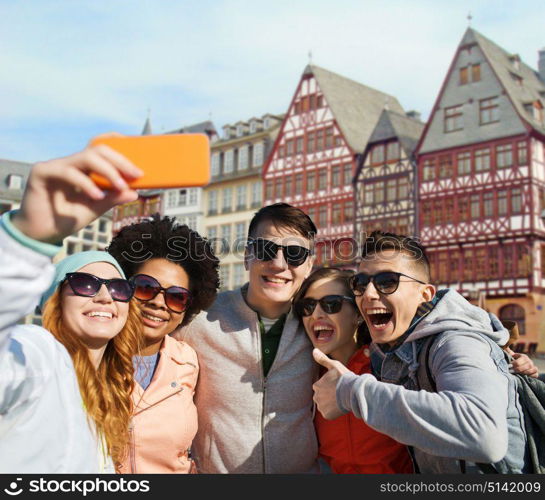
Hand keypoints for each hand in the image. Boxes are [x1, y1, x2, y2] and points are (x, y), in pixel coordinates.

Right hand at [12, 145, 141, 242]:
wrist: (40, 233)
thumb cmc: (66, 218)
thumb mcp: (96, 208)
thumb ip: (113, 198)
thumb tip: (135, 192)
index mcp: (83, 168)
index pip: (100, 147)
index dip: (118, 144)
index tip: (138, 153)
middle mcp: (70, 162)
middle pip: (98, 150)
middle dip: (120, 161)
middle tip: (137, 174)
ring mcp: (56, 165)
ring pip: (87, 157)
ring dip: (108, 171)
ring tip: (121, 186)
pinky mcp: (42, 172)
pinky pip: (68, 172)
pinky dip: (86, 183)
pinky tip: (97, 196)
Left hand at [312, 348, 349, 419]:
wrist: (354, 393)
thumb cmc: (344, 378)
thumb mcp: (334, 366)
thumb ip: (322, 359)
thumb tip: (313, 350)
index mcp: (316, 385)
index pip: (320, 387)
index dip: (329, 386)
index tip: (337, 385)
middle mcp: (316, 397)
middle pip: (321, 397)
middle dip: (328, 395)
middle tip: (339, 393)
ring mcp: (321, 407)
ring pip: (324, 405)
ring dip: (330, 404)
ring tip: (340, 399)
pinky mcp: (326, 415)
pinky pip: (328, 413)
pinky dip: (333, 412)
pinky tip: (340, 406)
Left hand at [506, 348, 538, 377]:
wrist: (518, 365)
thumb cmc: (513, 360)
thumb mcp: (510, 355)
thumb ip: (507, 350)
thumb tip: (504, 344)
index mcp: (524, 356)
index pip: (520, 360)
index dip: (514, 364)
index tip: (508, 366)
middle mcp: (529, 361)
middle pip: (527, 366)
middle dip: (518, 369)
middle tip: (511, 371)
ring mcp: (533, 367)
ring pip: (532, 370)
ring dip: (524, 373)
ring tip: (517, 374)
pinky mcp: (535, 372)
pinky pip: (536, 375)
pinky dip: (531, 376)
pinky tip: (525, 376)